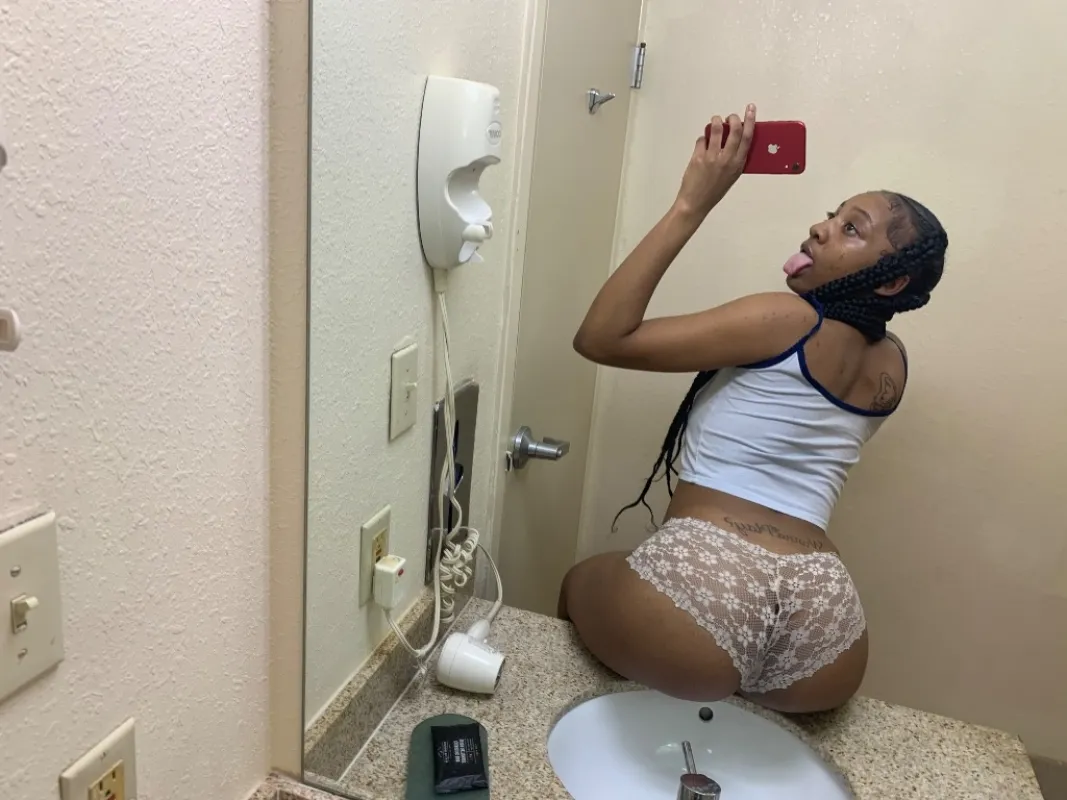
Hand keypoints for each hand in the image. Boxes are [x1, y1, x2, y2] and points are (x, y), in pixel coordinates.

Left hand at [673, 104, 755, 218]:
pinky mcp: (698, 157)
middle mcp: (726, 159)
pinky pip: (702, 139)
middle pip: (734, 130)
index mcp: (738, 164)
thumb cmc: (714, 191)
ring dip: (716, 121)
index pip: (747, 138)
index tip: (751, 109)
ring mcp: (712, 157)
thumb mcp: (732, 176)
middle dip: (733, 118)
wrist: (695, 202)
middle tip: (730, 117)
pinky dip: (703, 138)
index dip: (750, 121)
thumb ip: (735, 158)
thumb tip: (736, 139)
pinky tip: (703, 144)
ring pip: (717, 129)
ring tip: (715, 121)